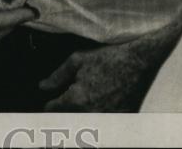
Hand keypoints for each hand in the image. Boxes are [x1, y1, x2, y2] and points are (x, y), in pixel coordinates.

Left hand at [38, 22, 181, 111]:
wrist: (138, 61)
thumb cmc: (107, 58)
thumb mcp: (77, 60)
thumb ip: (57, 76)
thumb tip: (43, 87)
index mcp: (77, 99)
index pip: (54, 110)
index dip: (49, 106)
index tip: (48, 104)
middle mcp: (92, 113)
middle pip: (68, 120)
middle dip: (63, 114)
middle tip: (63, 106)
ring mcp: (108, 118)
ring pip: (85, 123)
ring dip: (79, 118)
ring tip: (85, 102)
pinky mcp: (121, 119)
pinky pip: (104, 123)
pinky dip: (98, 118)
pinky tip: (99, 105)